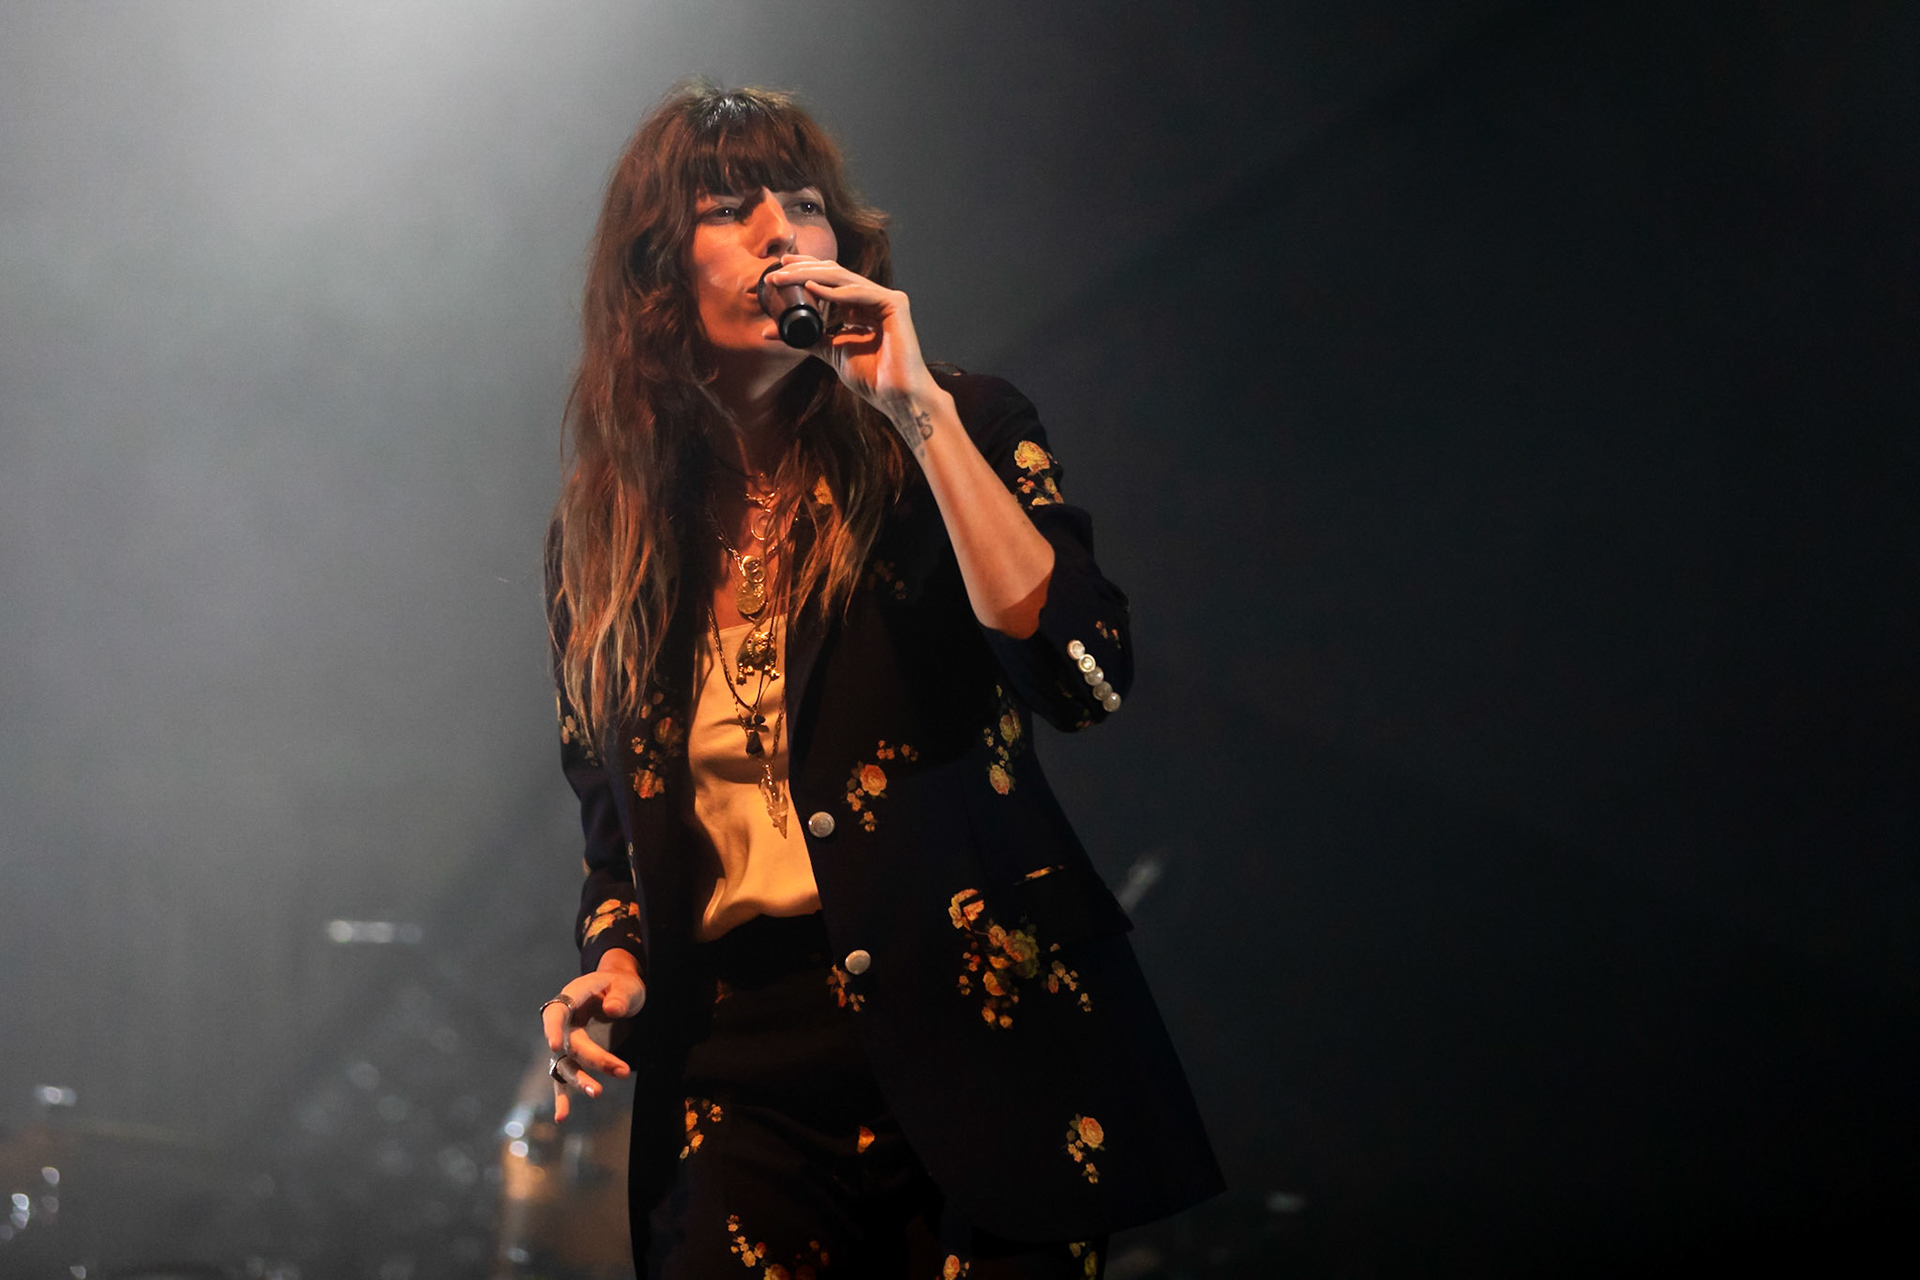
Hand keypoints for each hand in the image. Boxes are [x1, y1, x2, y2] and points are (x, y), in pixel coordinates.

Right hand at [539, 956, 642, 1122]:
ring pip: (567, 1065)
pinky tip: (561, 1118)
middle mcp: (564, 1022)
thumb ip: (620, 996)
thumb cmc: (621, 986)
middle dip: (593, 1059)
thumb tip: (612, 1010)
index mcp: (572, 997)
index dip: (553, 1029)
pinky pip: (566, 1079)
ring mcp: (567, 1042)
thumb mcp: (627, 984)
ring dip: (580, 1081)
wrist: (618, 992)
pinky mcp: (574, 1057)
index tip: (555, 1046)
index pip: (556, 1013)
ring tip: (597, 1093)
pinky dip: (563, 1098)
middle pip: (571, 1045)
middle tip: (621, 1070)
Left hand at [761, 254, 938, 428]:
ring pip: (843, 279)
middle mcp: (872, 297)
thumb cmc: (870, 377)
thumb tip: (769, 332)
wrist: (895, 397)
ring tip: (785, 279)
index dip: (805, 268)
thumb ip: (805, 339)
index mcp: (859, 305)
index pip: (829, 278)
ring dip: (811, 276)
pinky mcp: (895, 304)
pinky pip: (860, 293)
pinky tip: (813, 289)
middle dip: (803, 269)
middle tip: (776, 272)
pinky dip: (835, 292)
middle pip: (834, 273)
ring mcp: (885, 299)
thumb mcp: (830, 352)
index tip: (779, 267)